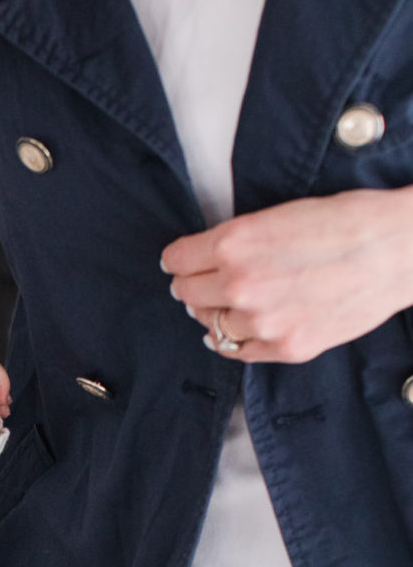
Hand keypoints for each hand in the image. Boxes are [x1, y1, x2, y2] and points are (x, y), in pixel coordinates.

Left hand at [161, 186, 412, 363]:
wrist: (399, 249)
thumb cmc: (347, 221)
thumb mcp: (279, 214)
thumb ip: (238, 240)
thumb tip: (206, 260)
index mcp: (234, 243)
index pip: (176, 261)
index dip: (180, 260)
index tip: (184, 263)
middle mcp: (239, 284)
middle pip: (187, 295)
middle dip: (194, 286)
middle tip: (206, 283)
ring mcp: (262, 321)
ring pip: (210, 325)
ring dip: (216, 315)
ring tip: (234, 304)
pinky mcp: (286, 347)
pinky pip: (238, 352)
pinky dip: (233, 341)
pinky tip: (242, 329)